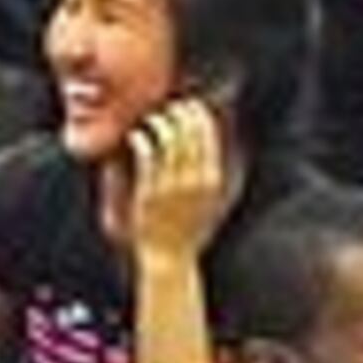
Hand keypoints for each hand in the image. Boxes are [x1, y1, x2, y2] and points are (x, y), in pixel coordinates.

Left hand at [119, 101, 241, 263]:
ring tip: (151, 120)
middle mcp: (195, 180)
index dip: (197, 113)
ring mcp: (172, 185)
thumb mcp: (213, 200)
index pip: (208, 134)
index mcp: (212, 179)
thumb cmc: (189, 228)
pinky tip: (135, 135)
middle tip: (168, 107)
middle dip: (178, 112)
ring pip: (167, 139)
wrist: (169, 257)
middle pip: (188, 131)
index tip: (188, 104)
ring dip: (159, 122)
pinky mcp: (149, 191)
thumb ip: (214, 172)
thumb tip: (226, 145)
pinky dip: (141, 139)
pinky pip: (146, 155)